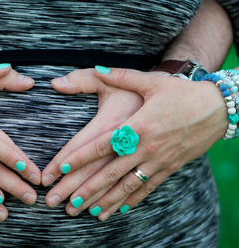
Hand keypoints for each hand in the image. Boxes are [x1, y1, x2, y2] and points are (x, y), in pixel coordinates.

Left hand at [44, 67, 226, 219]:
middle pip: (111, 172)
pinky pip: (148, 188)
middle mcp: (146, 147)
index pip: (102, 145)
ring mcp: (158, 161)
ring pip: (128, 185)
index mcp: (136, 126)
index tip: (62, 170)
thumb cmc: (181, 93)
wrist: (218, 107)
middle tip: (67, 203)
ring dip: (107, 200)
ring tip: (88, 212)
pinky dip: (132, 200)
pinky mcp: (169, 168)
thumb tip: (95, 68)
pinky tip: (119, 209)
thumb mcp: (150, 81)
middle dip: (87, 189)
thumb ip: (119, 76)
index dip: (81, 158)